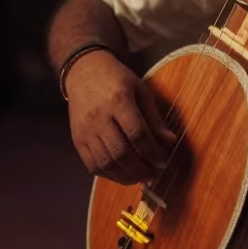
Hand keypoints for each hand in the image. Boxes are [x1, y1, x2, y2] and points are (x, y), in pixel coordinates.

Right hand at [66, 51, 176, 183]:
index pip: (137, 134)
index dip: (153, 153)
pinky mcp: (77, 139)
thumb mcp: (141, 90)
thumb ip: (154, 118)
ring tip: (141, 177)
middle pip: (121, 152)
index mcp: (118, 100)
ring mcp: (85, 130)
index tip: (163, 162)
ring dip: (126, 176)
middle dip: (141, 169)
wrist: (83, 71)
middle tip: (155, 175)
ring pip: (106, 163)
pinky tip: (123, 174)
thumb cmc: (116, 79)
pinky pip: (92, 165)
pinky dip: (109, 175)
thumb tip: (170, 141)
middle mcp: (99, 117)